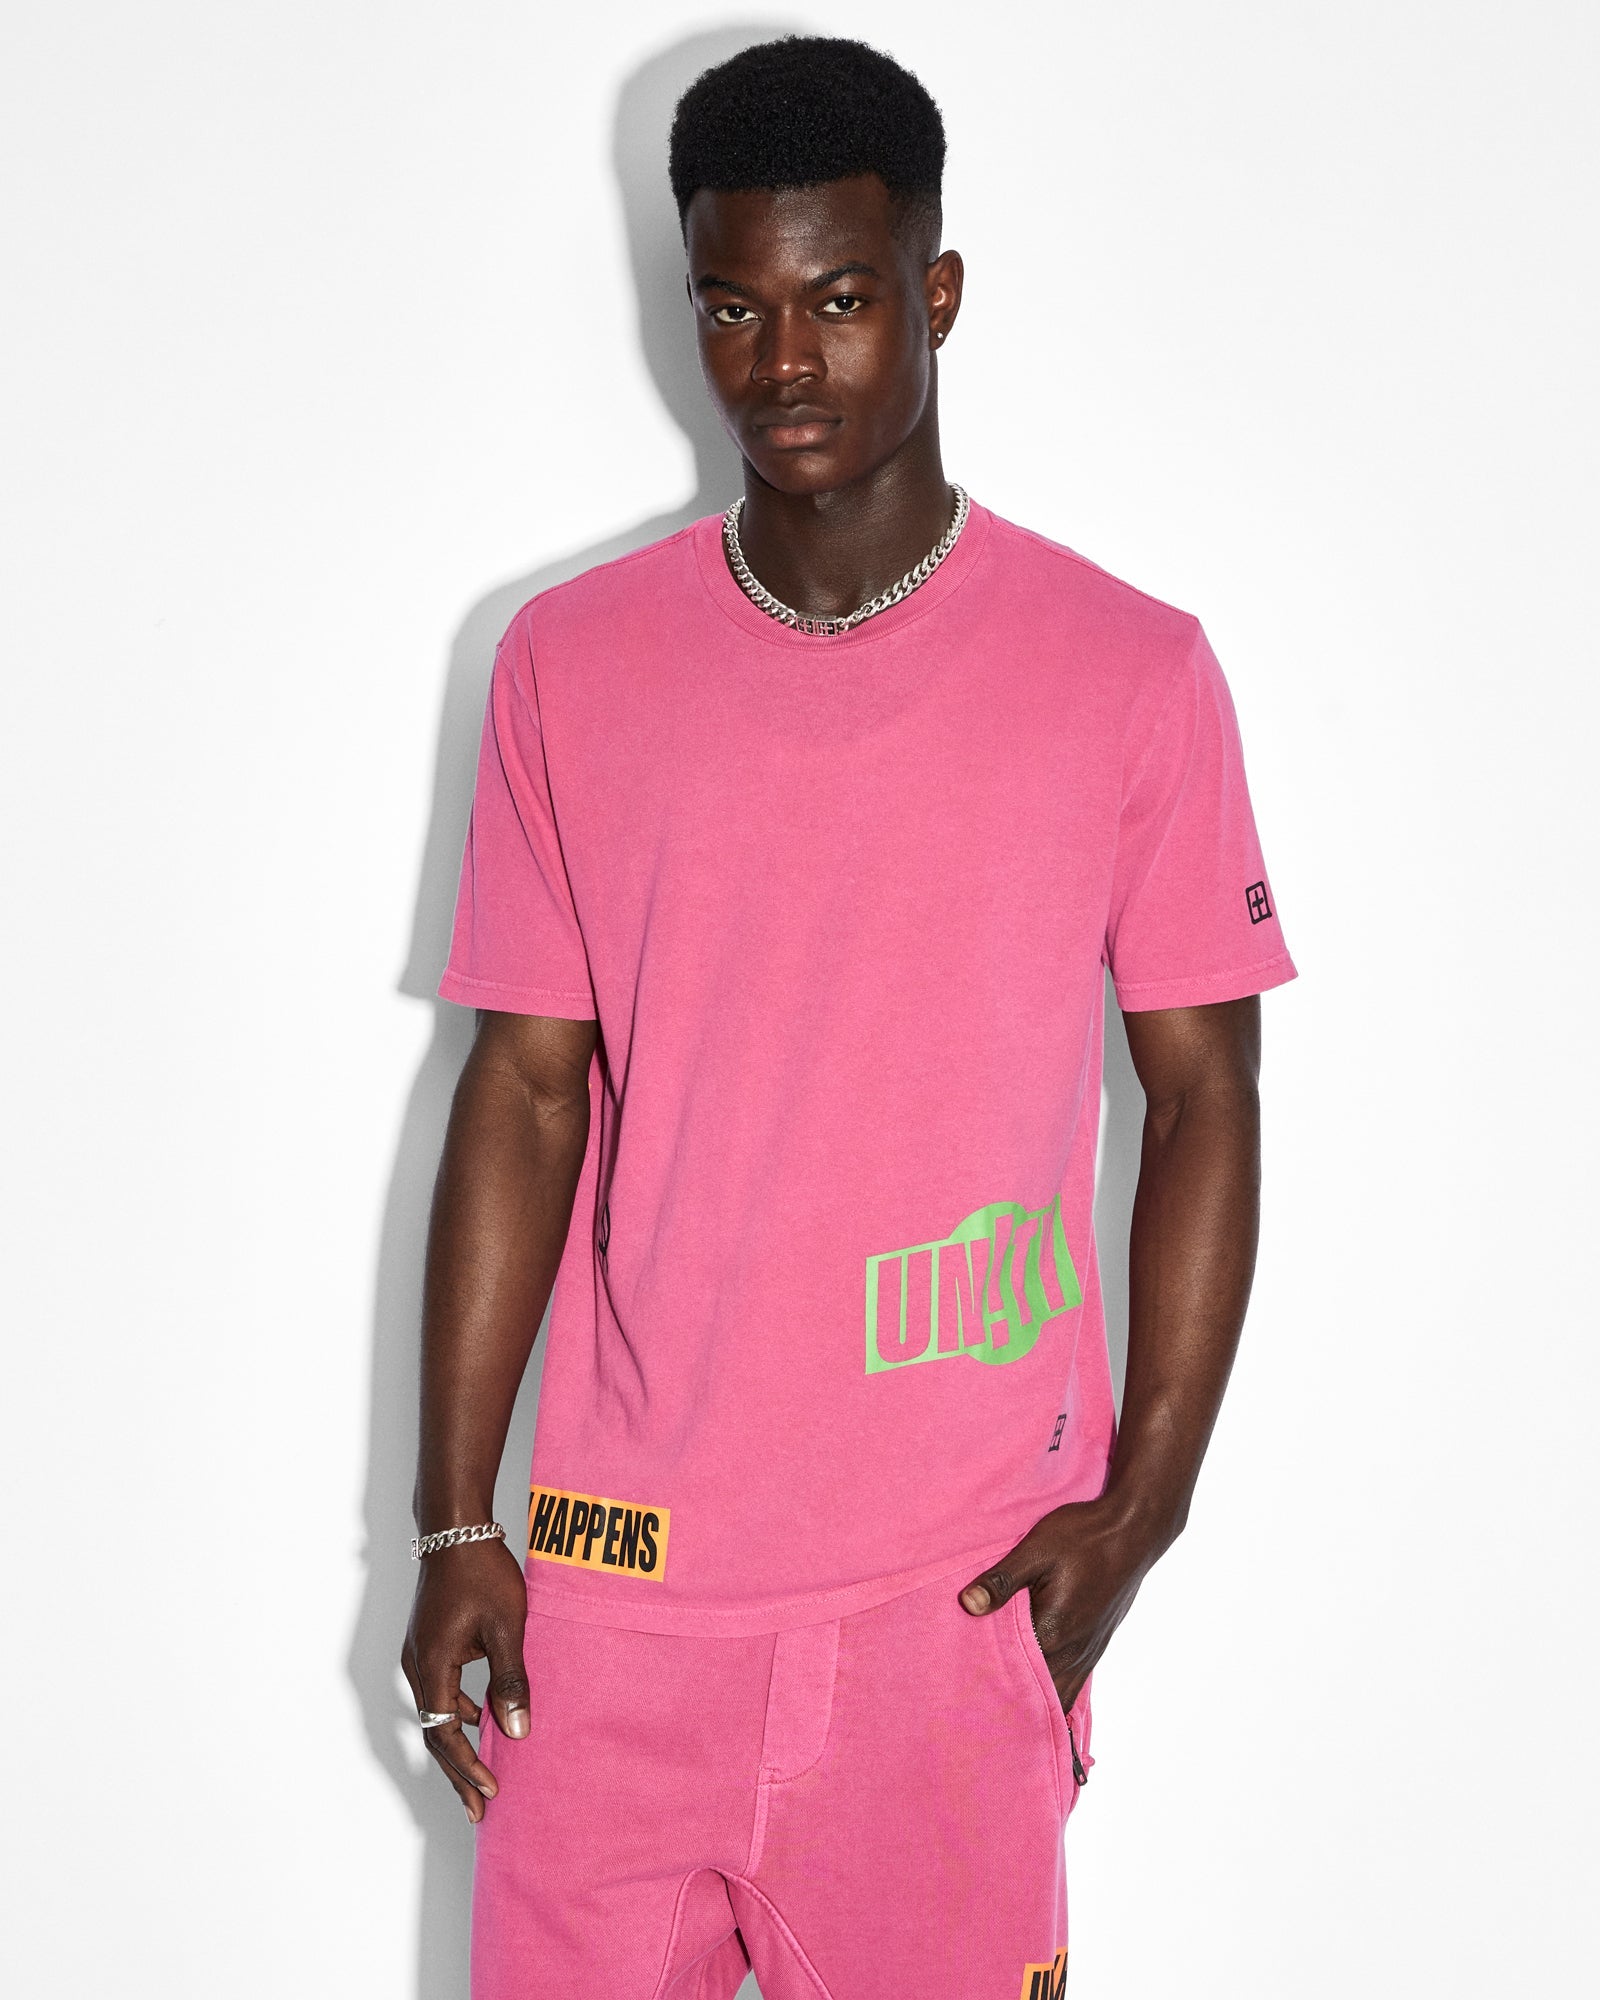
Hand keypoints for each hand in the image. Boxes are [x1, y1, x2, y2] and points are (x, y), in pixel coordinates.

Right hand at [401, 1537, 529, 1823]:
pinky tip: (482, 1720)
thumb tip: (516, 1732)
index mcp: (432, 1666)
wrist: (457, 1529)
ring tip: (482, 1774)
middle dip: (458, 1771)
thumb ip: (510, 1681)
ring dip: (458, 1744)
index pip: (444, 1734)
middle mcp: (417, 1665)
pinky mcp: (429, 1643)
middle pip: (434, 1732)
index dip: (467, 1767)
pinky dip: (458, 1714)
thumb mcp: (507, 1628)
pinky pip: (440, 1691)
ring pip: (436, 1713)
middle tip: (480, 1808)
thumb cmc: (483, 1573)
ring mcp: (420, 1654)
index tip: (490, 1792)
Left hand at [957, 1496, 1163, 1714]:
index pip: (1016, 1675)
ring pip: (1062, 1692)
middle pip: (1041, 1694)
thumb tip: (968, 1604)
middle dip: (1016, 1700)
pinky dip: (1058, 1685)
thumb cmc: (1084, 1537)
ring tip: (1010, 1698)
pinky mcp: (1099, 1641)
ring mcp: (1090, 1649)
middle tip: (985, 1703)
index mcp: (1053, 1632)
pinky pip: (1076, 1678)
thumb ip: (1002, 1581)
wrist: (1132, 1530)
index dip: (992, 1681)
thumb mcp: (1036, 1551)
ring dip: (1040, 1697)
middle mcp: (1074, 1651)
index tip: (971, 1689)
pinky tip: (1042, 1677)